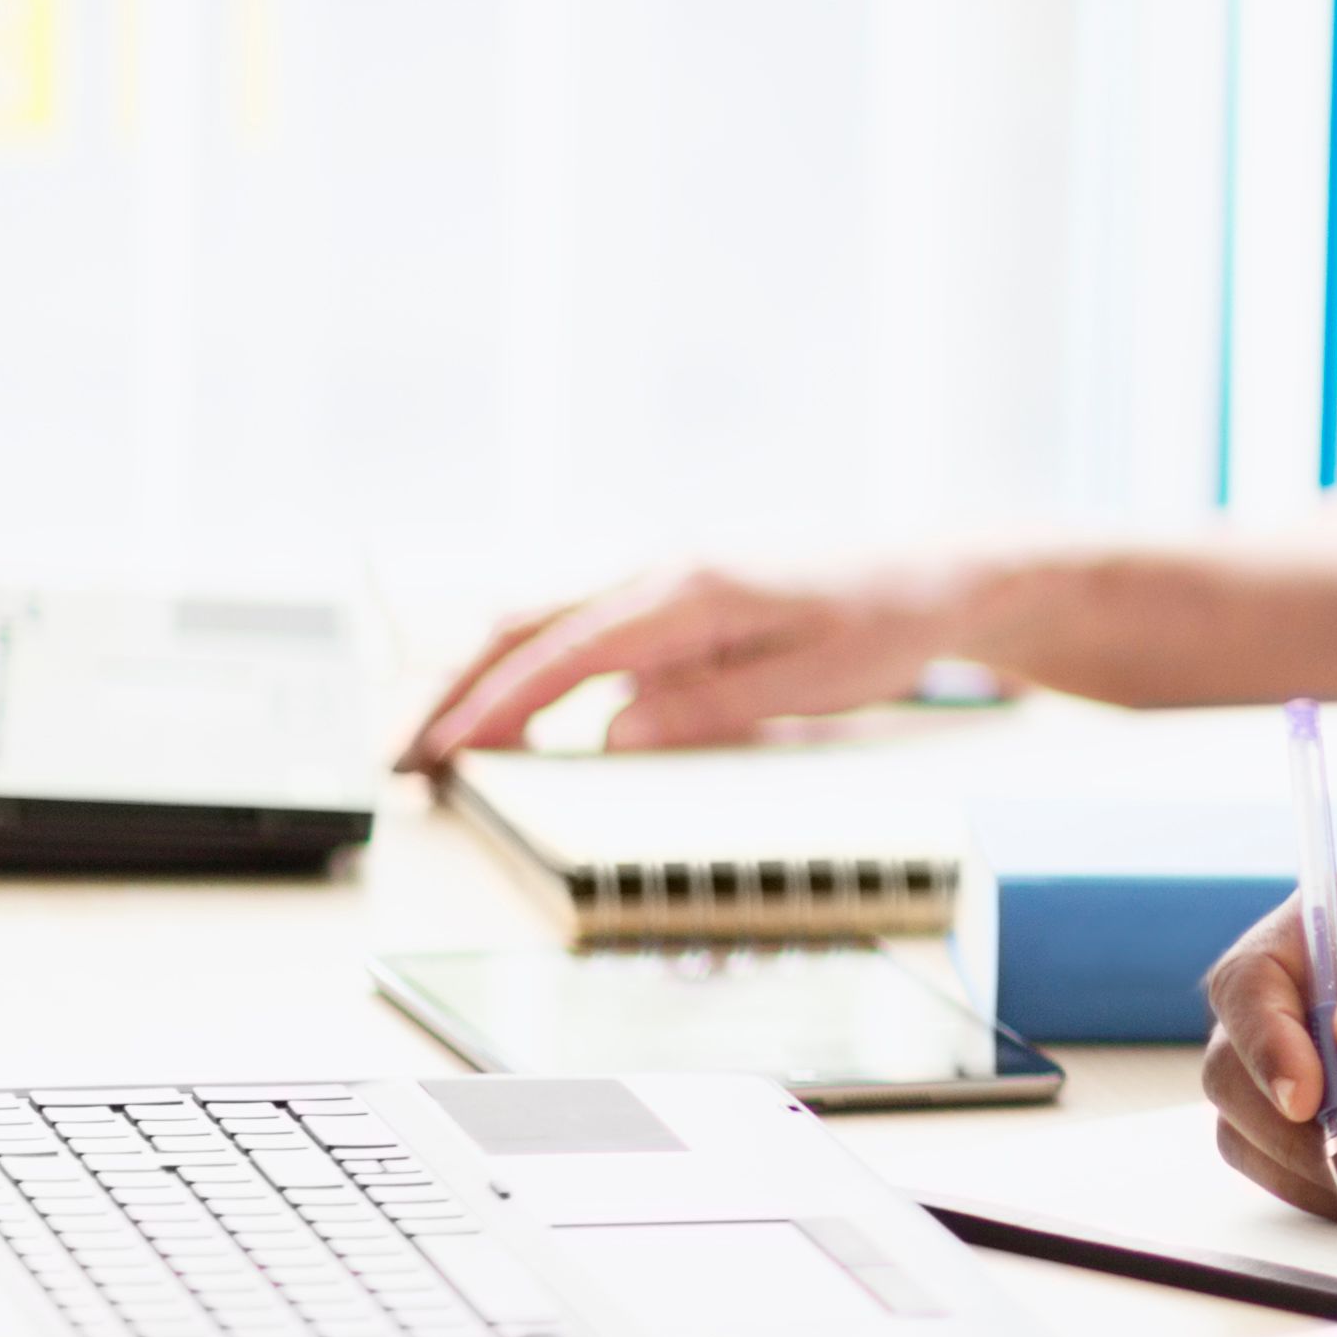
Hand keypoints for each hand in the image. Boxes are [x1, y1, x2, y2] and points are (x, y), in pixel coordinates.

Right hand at [404, 559, 991, 766]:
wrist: (934, 577)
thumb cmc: (883, 626)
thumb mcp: (814, 682)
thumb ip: (715, 708)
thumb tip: (612, 734)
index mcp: (691, 588)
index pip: (566, 650)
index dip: (496, 705)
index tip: (445, 751)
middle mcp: (659, 574)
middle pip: (524, 628)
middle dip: (454, 693)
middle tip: (402, 762)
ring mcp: (658, 584)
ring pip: (538, 626)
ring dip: (477, 684)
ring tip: (428, 750)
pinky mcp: (665, 605)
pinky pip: (576, 636)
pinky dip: (523, 675)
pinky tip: (501, 725)